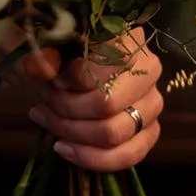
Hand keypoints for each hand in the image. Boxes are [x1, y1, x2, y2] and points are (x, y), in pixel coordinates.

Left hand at [20, 30, 163, 172]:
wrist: (62, 74)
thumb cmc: (57, 57)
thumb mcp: (47, 46)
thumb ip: (46, 53)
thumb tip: (49, 70)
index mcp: (129, 37)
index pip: (105, 66)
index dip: (73, 78)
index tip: (50, 80)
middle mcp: (148, 68)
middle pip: (106, 104)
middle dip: (66, 110)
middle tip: (42, 106)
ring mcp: (152, 102)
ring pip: (113, 133)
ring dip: (73, 133)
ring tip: (49, 123)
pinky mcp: (149, 131)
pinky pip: (128, 155)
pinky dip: (90, 157)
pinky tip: (64, 148)